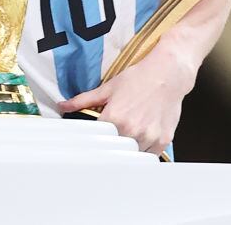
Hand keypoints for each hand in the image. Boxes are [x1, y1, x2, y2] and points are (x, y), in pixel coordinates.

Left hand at [57, 43, 196, 154]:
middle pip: (115, 151)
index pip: (97, 142)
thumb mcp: (108, 87)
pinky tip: (142, 138)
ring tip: (128, 137)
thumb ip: (84, 100)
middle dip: (111, 148)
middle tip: (110, 142)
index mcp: (115, 118)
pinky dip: (145, 151)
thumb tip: (63, 106)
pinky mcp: (163, 140)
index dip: (94, 143)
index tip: (92, 145)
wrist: (168, 73)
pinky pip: (150, 156)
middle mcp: (132, 130)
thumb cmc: (138, 78)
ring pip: (133, 156)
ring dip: (129, 151)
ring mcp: (149, 136)